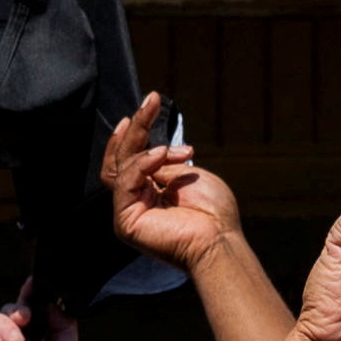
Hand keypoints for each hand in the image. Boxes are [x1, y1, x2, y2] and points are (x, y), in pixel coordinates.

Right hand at [100, 95, 236, 271]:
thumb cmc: (214, 213)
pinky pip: (126, 182)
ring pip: (120, 166)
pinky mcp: (126, 219)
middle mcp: (135, 201)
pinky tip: (164, 154)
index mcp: (150, 192)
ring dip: (144, 143)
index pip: (130, 161)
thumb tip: (151, 151)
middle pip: (121, 158)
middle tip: (151, 101)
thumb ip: (164, 164)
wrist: (219, 240)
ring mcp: (128, 211)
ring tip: (175, 148)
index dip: (133, 135)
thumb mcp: (188, 176)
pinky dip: (144, 163)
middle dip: (137, 128)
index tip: (145, 108)